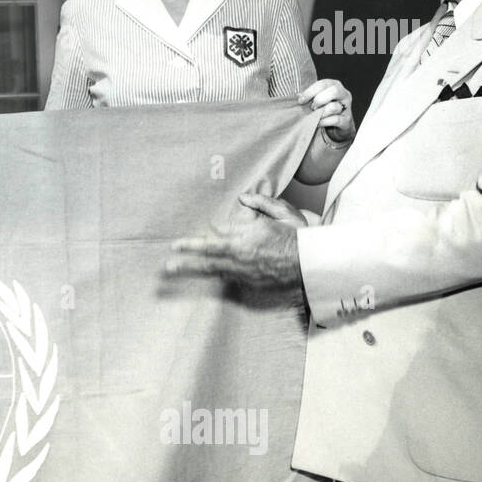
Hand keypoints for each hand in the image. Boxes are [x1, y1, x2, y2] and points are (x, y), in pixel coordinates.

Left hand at [166, 193, 302, 288]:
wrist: (314, 264)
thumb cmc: (300, 238)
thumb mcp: (283, 213)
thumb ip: (262, 203)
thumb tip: (244, 197)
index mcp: (247, 238)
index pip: (213, 241)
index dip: (192, 244)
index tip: (176, 245)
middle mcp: (243, 257)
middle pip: (208, 261)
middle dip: (185, 263)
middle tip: (167, 267)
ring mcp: (247, 273)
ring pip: (216, 272)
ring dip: (195, 272)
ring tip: (177, 272)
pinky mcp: (253, 284)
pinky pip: (230, 279)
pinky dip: (216, 276)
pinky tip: (204, 275)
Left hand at [298, 78, 354, 143]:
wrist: (338, 126)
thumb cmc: (325, 109)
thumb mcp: (317, 100)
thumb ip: (310, 97)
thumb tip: (298, 96)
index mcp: (335, 85)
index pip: (323, 84)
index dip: (310, 92)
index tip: (301, 101)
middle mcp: (343, 94)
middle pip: (333, 91)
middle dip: (318, 100)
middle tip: (312, 108)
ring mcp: (347, 107)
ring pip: (334, 107)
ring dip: (321, 113)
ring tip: (316, 116)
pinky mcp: (347, 120)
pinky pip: (335, 120)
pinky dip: (324, 122)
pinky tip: (318, 123)